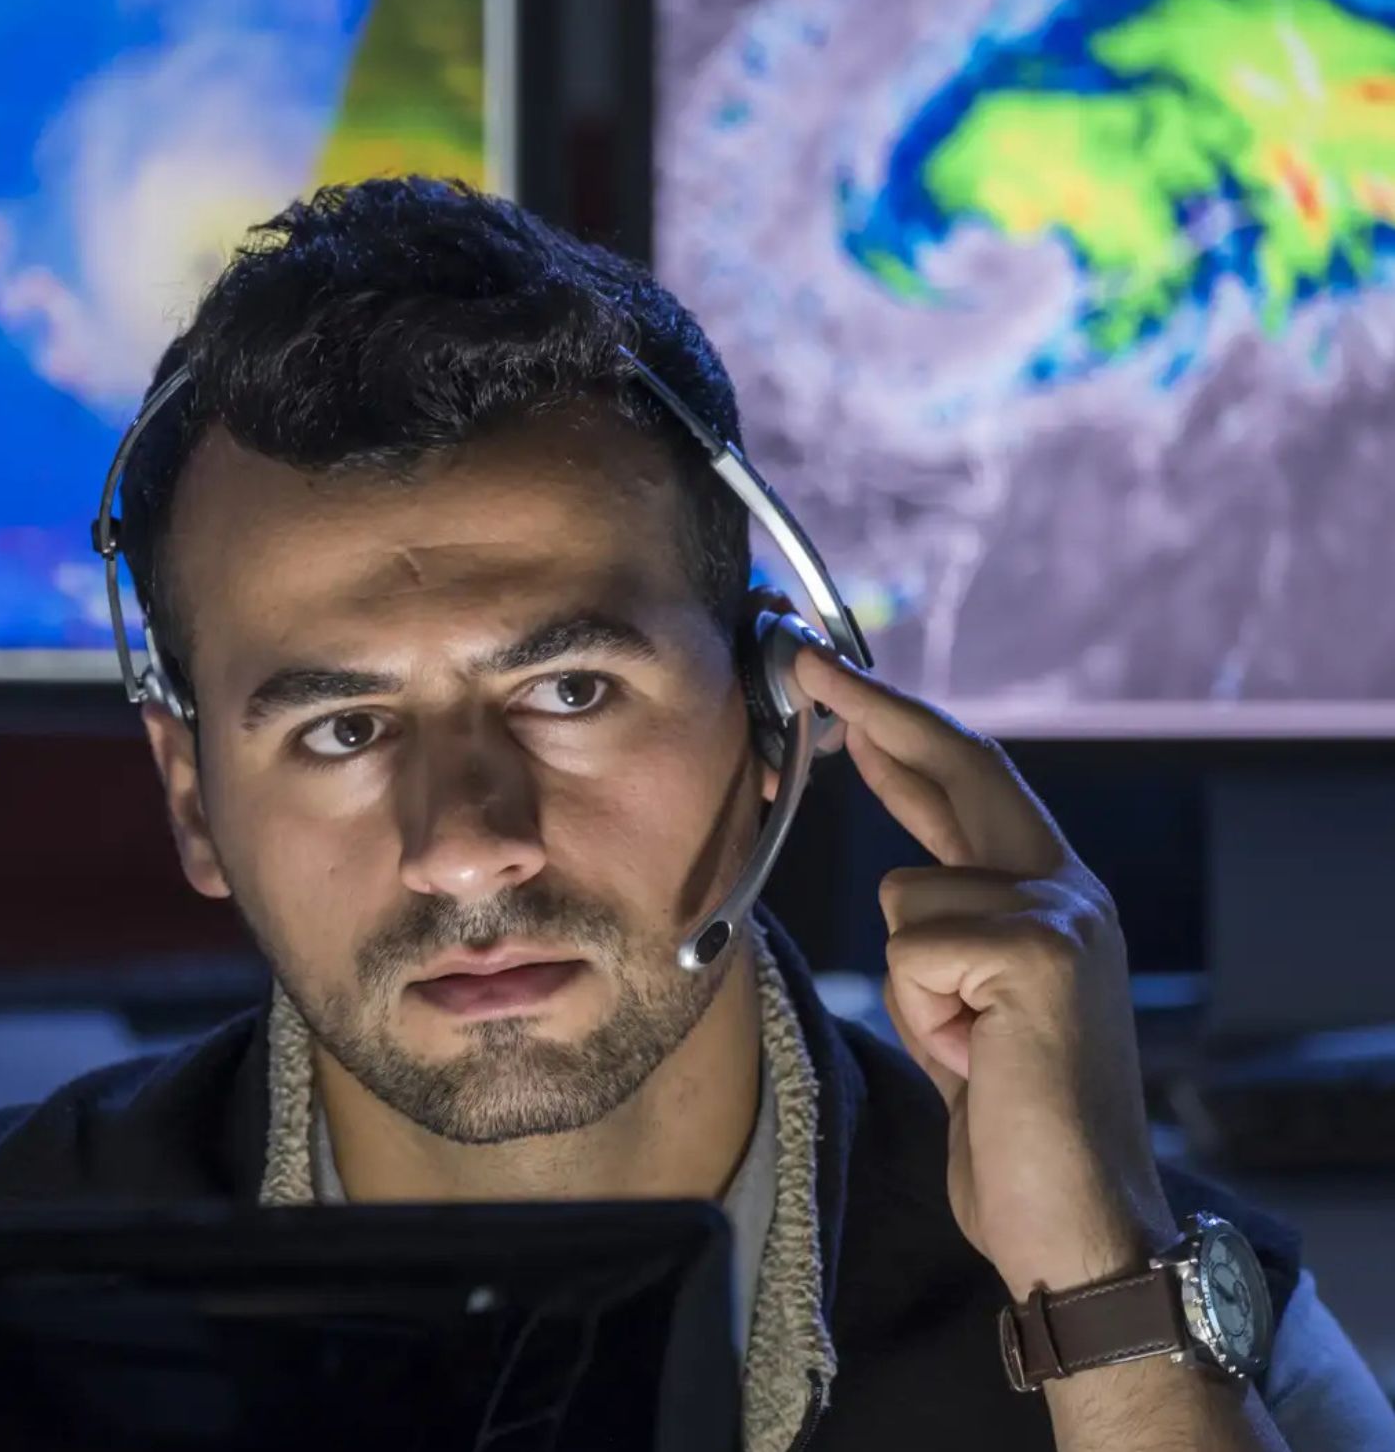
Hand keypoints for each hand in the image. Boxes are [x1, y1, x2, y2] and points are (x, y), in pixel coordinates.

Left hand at [795, 646, 1174, 1299]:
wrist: (1073, 1217)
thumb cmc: (1008, 1117)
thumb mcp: (967, 1003)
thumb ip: (951, 928)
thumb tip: (906, 872)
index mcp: (1050, 895)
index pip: (969, 784)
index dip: (904, 731)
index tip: (843, 694)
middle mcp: (1067, 887)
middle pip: (961, 767)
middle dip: (877, 712)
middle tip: (810, 665)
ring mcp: (1062, 912)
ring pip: (905, 894)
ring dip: (908, 982)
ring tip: (965, 1044)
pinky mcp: (1040, 950)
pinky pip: (914, 948)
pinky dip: (922, 1012)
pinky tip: (974, 1057)